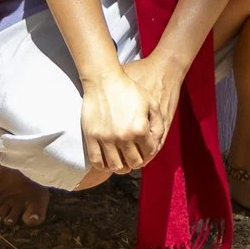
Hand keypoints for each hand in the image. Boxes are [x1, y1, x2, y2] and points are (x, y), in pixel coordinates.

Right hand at [80, 56, 176, 177]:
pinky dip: (104, 166)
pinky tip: (108, 163)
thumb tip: (156, 142)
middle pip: (134, 162)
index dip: (149, 153)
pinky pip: (97, 161)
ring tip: (123, 163)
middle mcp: (124, 136)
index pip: (149, 152)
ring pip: (116, 166)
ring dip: (121, 168)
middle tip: (135, 159)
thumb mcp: (150, 102)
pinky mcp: (91, 138)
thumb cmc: (129, 89)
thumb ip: (157, 123)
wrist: (104, 80)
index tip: (146, 152)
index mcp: (140, 129)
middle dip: (137, 162)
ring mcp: (106, 138)